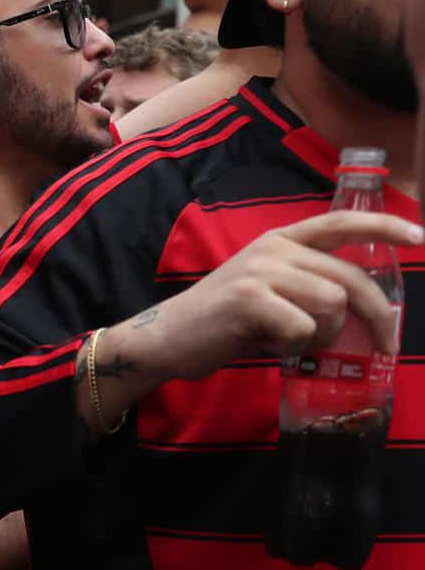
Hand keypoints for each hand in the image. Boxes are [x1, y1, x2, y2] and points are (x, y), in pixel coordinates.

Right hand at [109, 210, 419, 385]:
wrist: (169, 336)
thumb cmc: (227, 320)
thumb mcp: (272, 291)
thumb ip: (312, 288)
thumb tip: (368, 310)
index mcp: (281, 241)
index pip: (340, 223)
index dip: (383, 228)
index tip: (420, 236)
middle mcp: (273, 249)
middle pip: (350, 279)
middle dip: (377, 317)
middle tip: (384, 346)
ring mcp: (260, 271)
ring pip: (332, 305)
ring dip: (325, 335)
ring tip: (296, 341)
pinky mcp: (248, 299)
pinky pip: (302, 327)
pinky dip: (295, 346)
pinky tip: (272, 345)